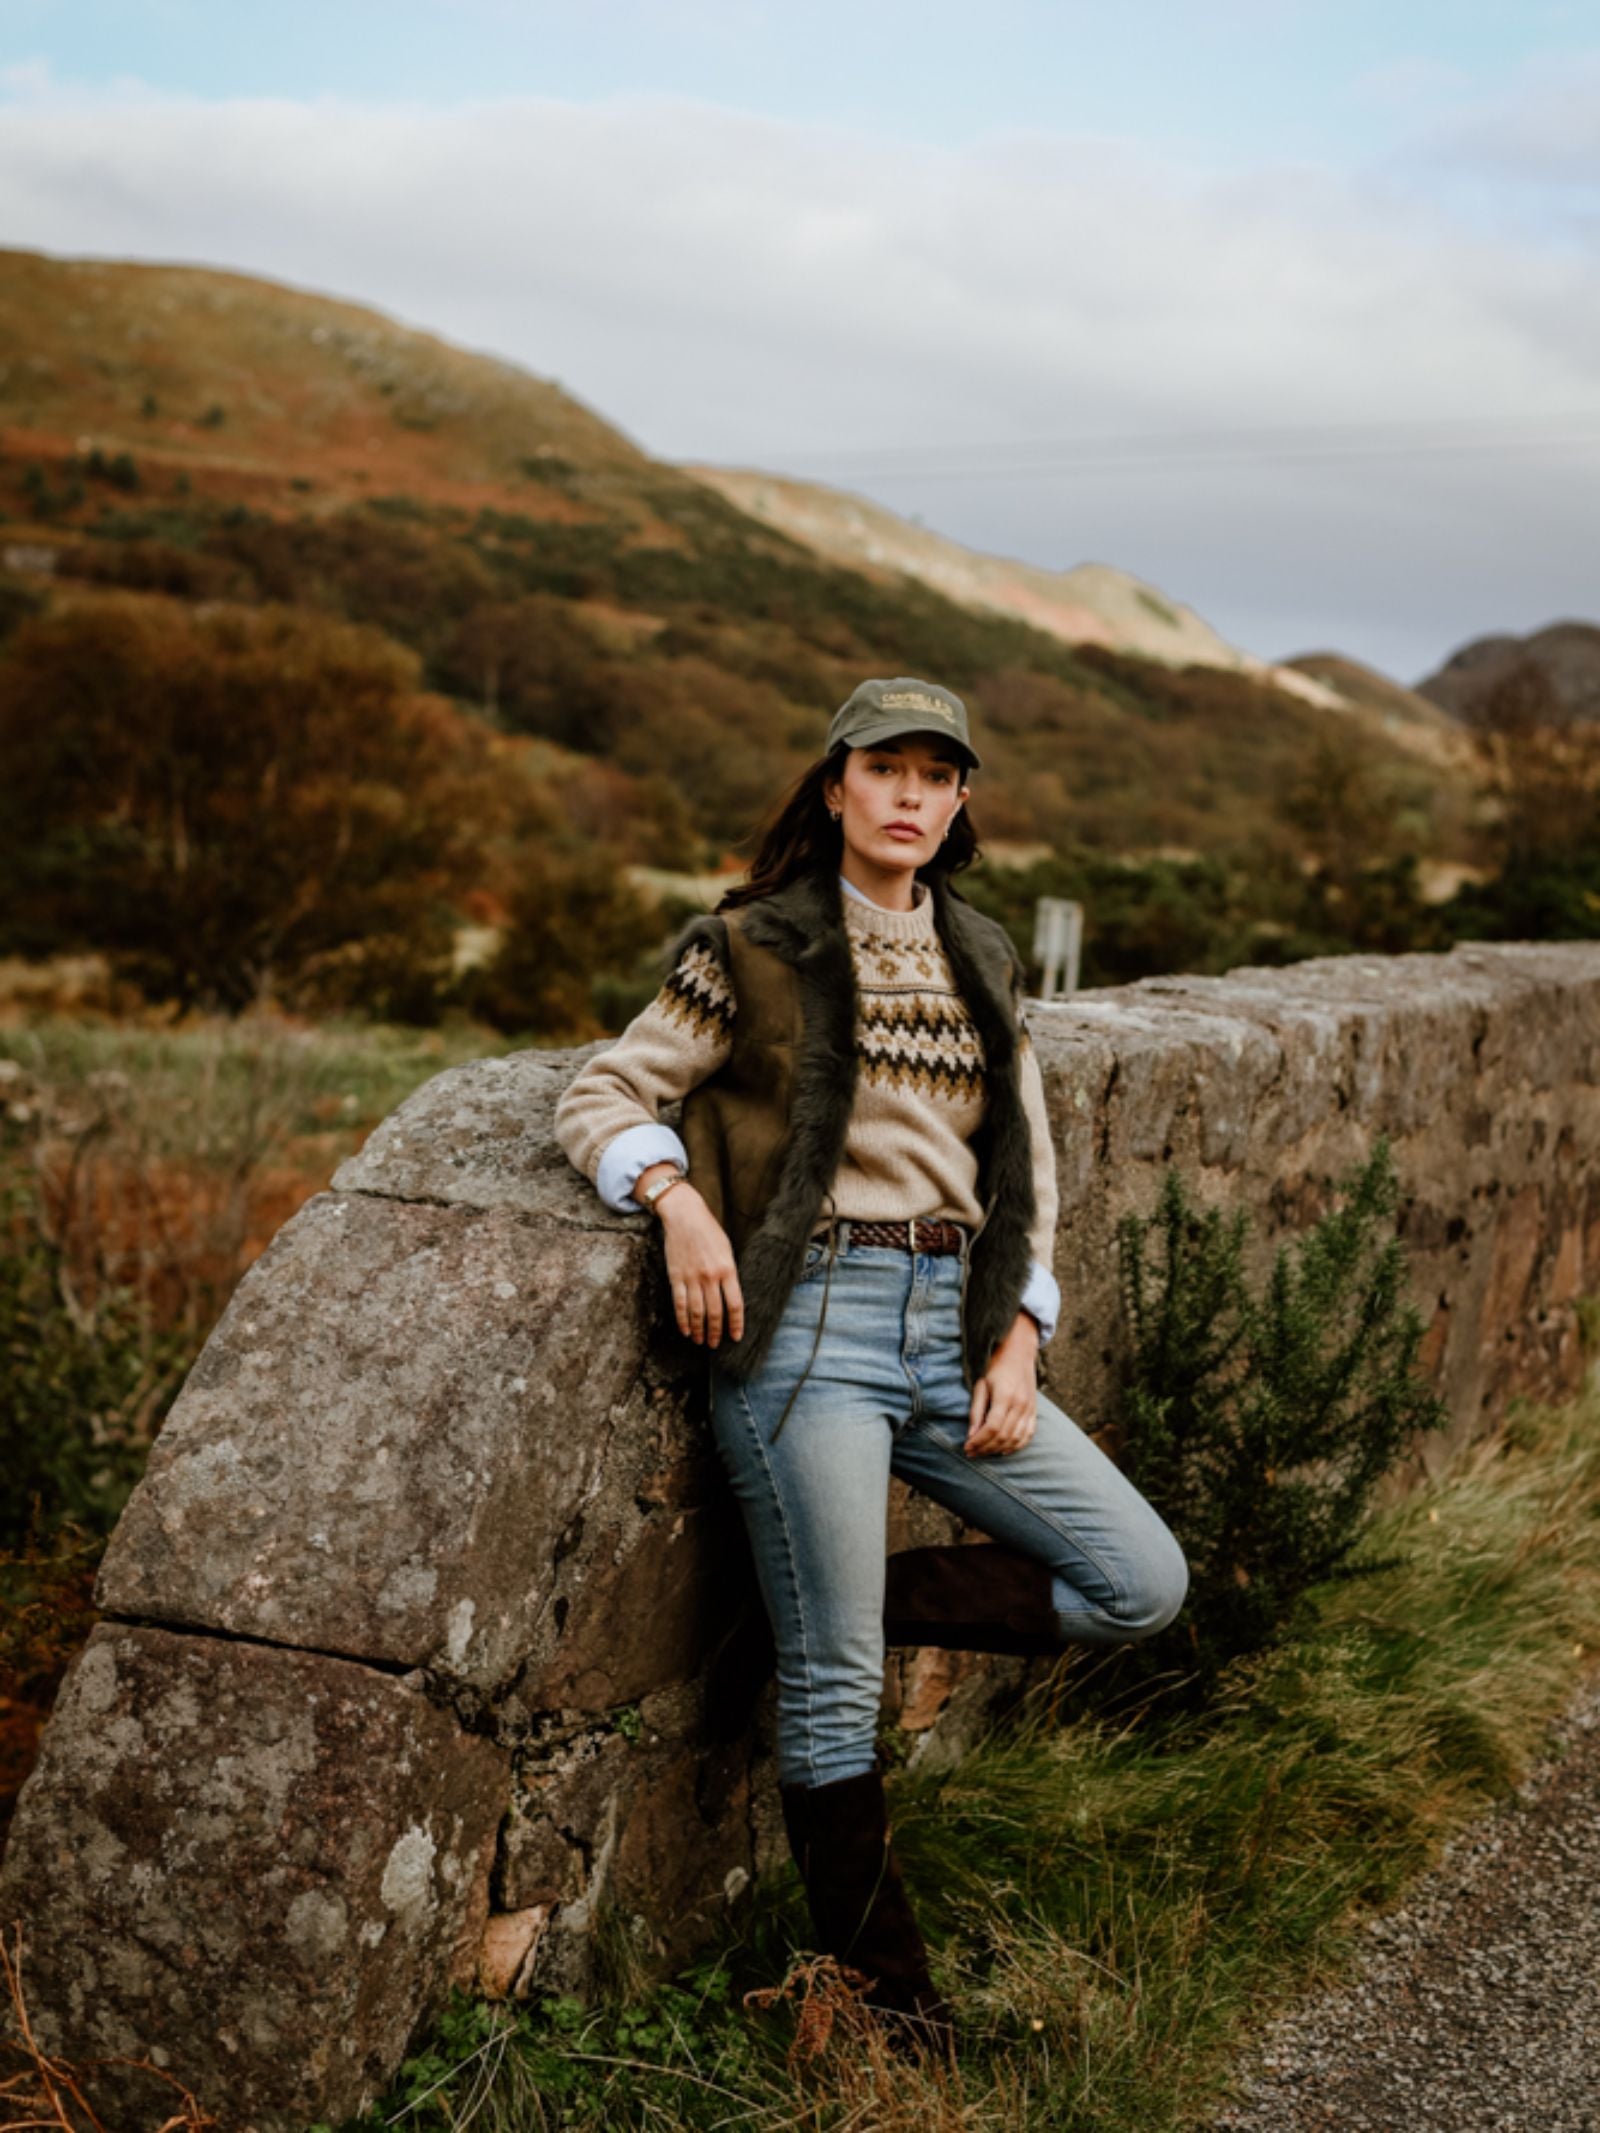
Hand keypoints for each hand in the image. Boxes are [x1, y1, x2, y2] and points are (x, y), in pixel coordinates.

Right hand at [635, 1166, 744, 1347]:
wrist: (685, 1216)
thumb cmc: (709, 1231)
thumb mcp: (727, 1250)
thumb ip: (730, 1273)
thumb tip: (731, 1297)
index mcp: (727, 1269)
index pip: (735, 1304)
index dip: (736, 1324)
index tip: (735, 1337)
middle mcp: (710, 1276)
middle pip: (715, 1312)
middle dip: (715, 1332)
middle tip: (714, 1344)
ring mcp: (692, 1278)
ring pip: (696, 1312)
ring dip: (699, 1330)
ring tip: (700, 1341)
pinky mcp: (676, 1277)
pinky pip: (679, 1304)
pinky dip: (683, 1320)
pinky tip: (686, 1330)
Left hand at [964, 1311, 1039, 1454]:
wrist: (1018, 1354)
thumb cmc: (996, 1368)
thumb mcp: (981, 1385)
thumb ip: (976, 1411)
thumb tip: (971, 1435)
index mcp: (1005, 1396)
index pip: (993, 1427)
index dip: (979, 1441)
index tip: (967, 1447)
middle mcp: (1020, 1404)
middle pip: (1004, 1436)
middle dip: (985, 1448)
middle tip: (971, 1453)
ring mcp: (1030, 1409)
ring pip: (1016, 1439)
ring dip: (998, 1449)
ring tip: (984, 1452)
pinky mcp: (1034, 1411)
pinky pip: (1028, 1435)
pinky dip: (1016, 1446)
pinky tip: (1003, 1450)